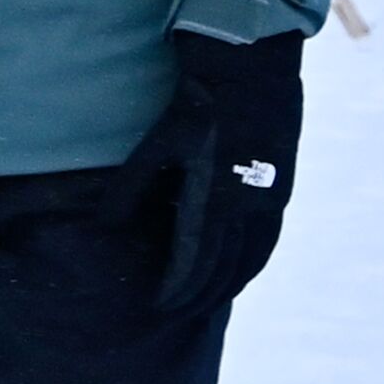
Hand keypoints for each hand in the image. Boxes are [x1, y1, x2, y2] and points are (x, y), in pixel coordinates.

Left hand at [141, 28, 304, 313]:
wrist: (251, 70)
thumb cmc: (196, 104)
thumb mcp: (157, 145)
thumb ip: (131, 188)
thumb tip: (102, 225)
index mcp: (215, 200)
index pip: (194, 262)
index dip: (177, 288)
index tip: (158, 306)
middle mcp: (248, 208)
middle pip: (224, 269)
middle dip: (200, 295)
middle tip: (177, 314)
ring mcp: (270, 201)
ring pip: (252, 259)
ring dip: (229, 285)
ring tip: (206, 302)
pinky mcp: (282, 189)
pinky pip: (268, 240)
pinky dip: (252, 263)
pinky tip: (240, 271)